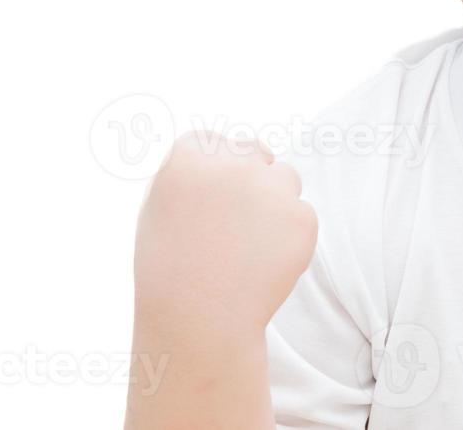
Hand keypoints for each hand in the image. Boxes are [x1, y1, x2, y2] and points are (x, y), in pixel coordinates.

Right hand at [134, 130, 317, 336]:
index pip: (212, 141)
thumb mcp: (160, 209)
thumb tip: (235, 147)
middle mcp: (232, 165)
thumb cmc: (171, 270)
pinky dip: (290, 235)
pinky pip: (301, 214)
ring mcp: (271, 188)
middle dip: (251, 178)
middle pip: (255, 152)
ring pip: (286, 179)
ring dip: (274, 204)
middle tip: (233, 224)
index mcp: (187, 159)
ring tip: (244, 248)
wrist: (199, 322)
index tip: (210, 199)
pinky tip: (263, 263)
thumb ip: (195, 172)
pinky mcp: (302, 216)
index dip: (214, 169)